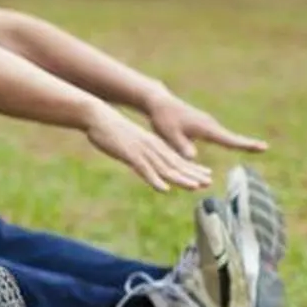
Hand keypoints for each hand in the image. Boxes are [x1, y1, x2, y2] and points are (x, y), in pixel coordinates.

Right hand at [84, 103, 214, 191]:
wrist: (98, 117)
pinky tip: (164, 189)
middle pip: (175, 163)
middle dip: (192, 174)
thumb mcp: (131, 142)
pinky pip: (144, 169)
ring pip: (164, 167)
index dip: (192, 168)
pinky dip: (155, 180)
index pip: (177, 158)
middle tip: (208, 183)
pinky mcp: (129, 154)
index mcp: (153, 144)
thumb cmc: (111, 131)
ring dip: (180, 178)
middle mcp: (151, 147)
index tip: (207, 176)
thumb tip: (147, 160)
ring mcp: (141, 151)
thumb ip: (141, 151)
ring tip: (194, 187)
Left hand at [146, 93, 267, 159]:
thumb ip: (181, 147)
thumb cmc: (163, 119)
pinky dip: (228, 140)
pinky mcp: (203, 125)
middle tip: (266, 147)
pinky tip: (238, 144)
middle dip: (247, 143)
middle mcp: (210, 125)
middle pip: (231, 138)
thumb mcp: (169, 135)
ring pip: (224, 137)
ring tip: (259, 147)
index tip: (263, 146)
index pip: (228, 140)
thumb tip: (193, 159)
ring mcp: (208, 124)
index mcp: (205, 128)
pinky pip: (217, 136)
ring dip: (239, 142)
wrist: (159, 103)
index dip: (245, 144)